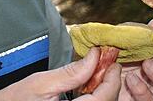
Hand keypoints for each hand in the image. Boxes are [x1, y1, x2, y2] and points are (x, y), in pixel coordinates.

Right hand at [0, 47, 120, 100]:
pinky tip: (85, 86)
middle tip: (103, 60)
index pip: (106, 97)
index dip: (112, 76)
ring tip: (94, 71)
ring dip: (101, 90)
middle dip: (108, 81)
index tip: (110, 58)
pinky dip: (92, 98)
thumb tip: (94, 56)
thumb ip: (71, 72)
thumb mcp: (41, 83)